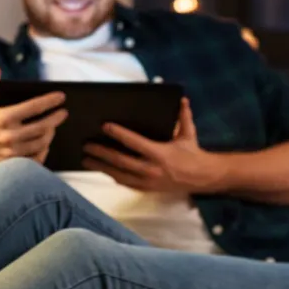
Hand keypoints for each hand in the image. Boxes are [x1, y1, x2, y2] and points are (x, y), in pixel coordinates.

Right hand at [0, 68, 68, 166]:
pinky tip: (45, 145)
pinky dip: (43, 152)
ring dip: (50, 134)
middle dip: (56, 118)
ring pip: (41, 143)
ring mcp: (12, 151)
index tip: (61, 98)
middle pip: (43, 127)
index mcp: (4, 117)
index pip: (34, 107)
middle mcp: (10, 135)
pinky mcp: (11, 163)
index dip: (50, 101)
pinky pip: (34, 160)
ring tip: (53, 128)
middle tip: (63, 113)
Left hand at [82, 99, 226, 193]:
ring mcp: (147, 182)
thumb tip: (181, 99)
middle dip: (101, 152)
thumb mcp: (189, 134)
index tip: (104, 126)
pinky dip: (112, 176)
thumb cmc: (193, 154)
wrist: (202, 179)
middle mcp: (151, 169)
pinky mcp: (146, 189)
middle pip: (120, 161)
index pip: (134, 142)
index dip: (118, 134)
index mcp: (160, 154)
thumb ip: (183, 116)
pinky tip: (102, 169)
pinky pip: (125, 183)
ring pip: (119, 175)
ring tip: (86, 159)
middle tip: (86, 145)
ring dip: (101, 167)